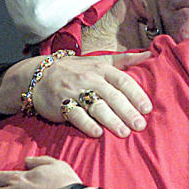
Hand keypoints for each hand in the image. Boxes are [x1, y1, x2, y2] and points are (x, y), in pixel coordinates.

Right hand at [31, 53, 152, 137]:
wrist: (40, 75)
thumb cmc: (76, 70)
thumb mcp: (99, 61)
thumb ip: (124, 61)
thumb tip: (149, 55)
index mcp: (101, 68)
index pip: (123, 80)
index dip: (136, 95)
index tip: (147, 109)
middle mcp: (89, 78)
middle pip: (112, 96)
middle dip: (127, 111)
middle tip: (140, 126)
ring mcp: (74, 91)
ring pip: (96, 106)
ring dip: (111, 120)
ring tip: (124, 132)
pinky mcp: (60, 104)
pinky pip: (76, 115)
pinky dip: (87, 124)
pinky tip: (97, 133)